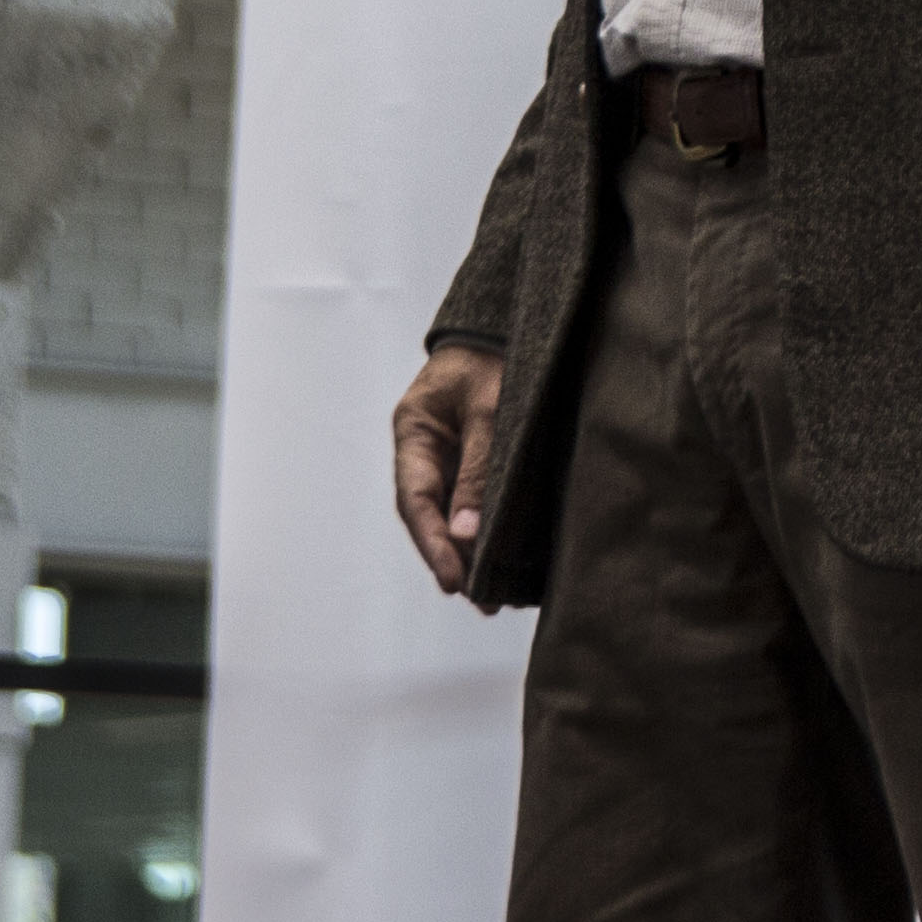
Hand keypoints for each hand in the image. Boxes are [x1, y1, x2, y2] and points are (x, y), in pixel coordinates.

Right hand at [393, 342, 506, 594]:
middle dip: (450, 557)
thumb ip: (478, 466)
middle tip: (480, 598)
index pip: (415, 497)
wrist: (508, 323)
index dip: (432, 542)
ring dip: (467, 550)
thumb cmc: (497, 355)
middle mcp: (423, 446)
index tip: (452, 579)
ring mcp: (444, 452)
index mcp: (413, 429)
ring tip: (491, 595)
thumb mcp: (490, 406)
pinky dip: (481, 528)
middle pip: (428, 513)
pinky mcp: (471, 455)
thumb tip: (468, 532)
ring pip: (449, 511)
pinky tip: (498, 557)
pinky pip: (469, 498)